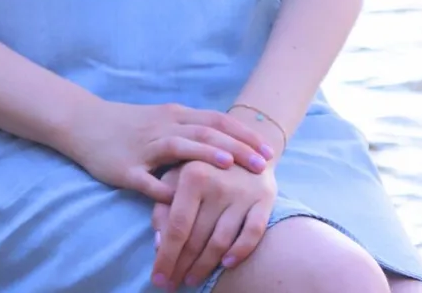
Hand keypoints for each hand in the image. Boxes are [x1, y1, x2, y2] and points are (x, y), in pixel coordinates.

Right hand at [64, 99, 273, 201]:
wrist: (85, 123)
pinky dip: (164, 190)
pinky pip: (147, 180)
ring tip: (230, 166)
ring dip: (207, 155)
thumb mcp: (163, 121)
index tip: (268, 150)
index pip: (216, 121)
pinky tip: (181, 201)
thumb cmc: (129, 125)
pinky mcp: (126, 168)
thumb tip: (226, 144)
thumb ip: (190, 129)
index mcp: (175, 116)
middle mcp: (164, 127)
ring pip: (180, 147)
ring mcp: (145, 146)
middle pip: (206, 132)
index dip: (243, 135)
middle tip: (263, 164)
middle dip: (237, 147)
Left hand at [151, 160, 276, 288]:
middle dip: (181, 266)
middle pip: (197, 237)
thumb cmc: (202, 166)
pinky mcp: (265, 198)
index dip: (166, 256)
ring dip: (205, 266)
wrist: (243, 143)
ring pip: (221, 241)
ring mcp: (243, 192)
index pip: (177, 226)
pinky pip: (253, 233)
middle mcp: (218, 183)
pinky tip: (226, 265)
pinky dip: (240, 251)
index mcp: (193, 174)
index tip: (157, 279)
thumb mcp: (175, 177)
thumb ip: (163, 205)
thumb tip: (158, 242)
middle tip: (171, 285)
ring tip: (192, 280)